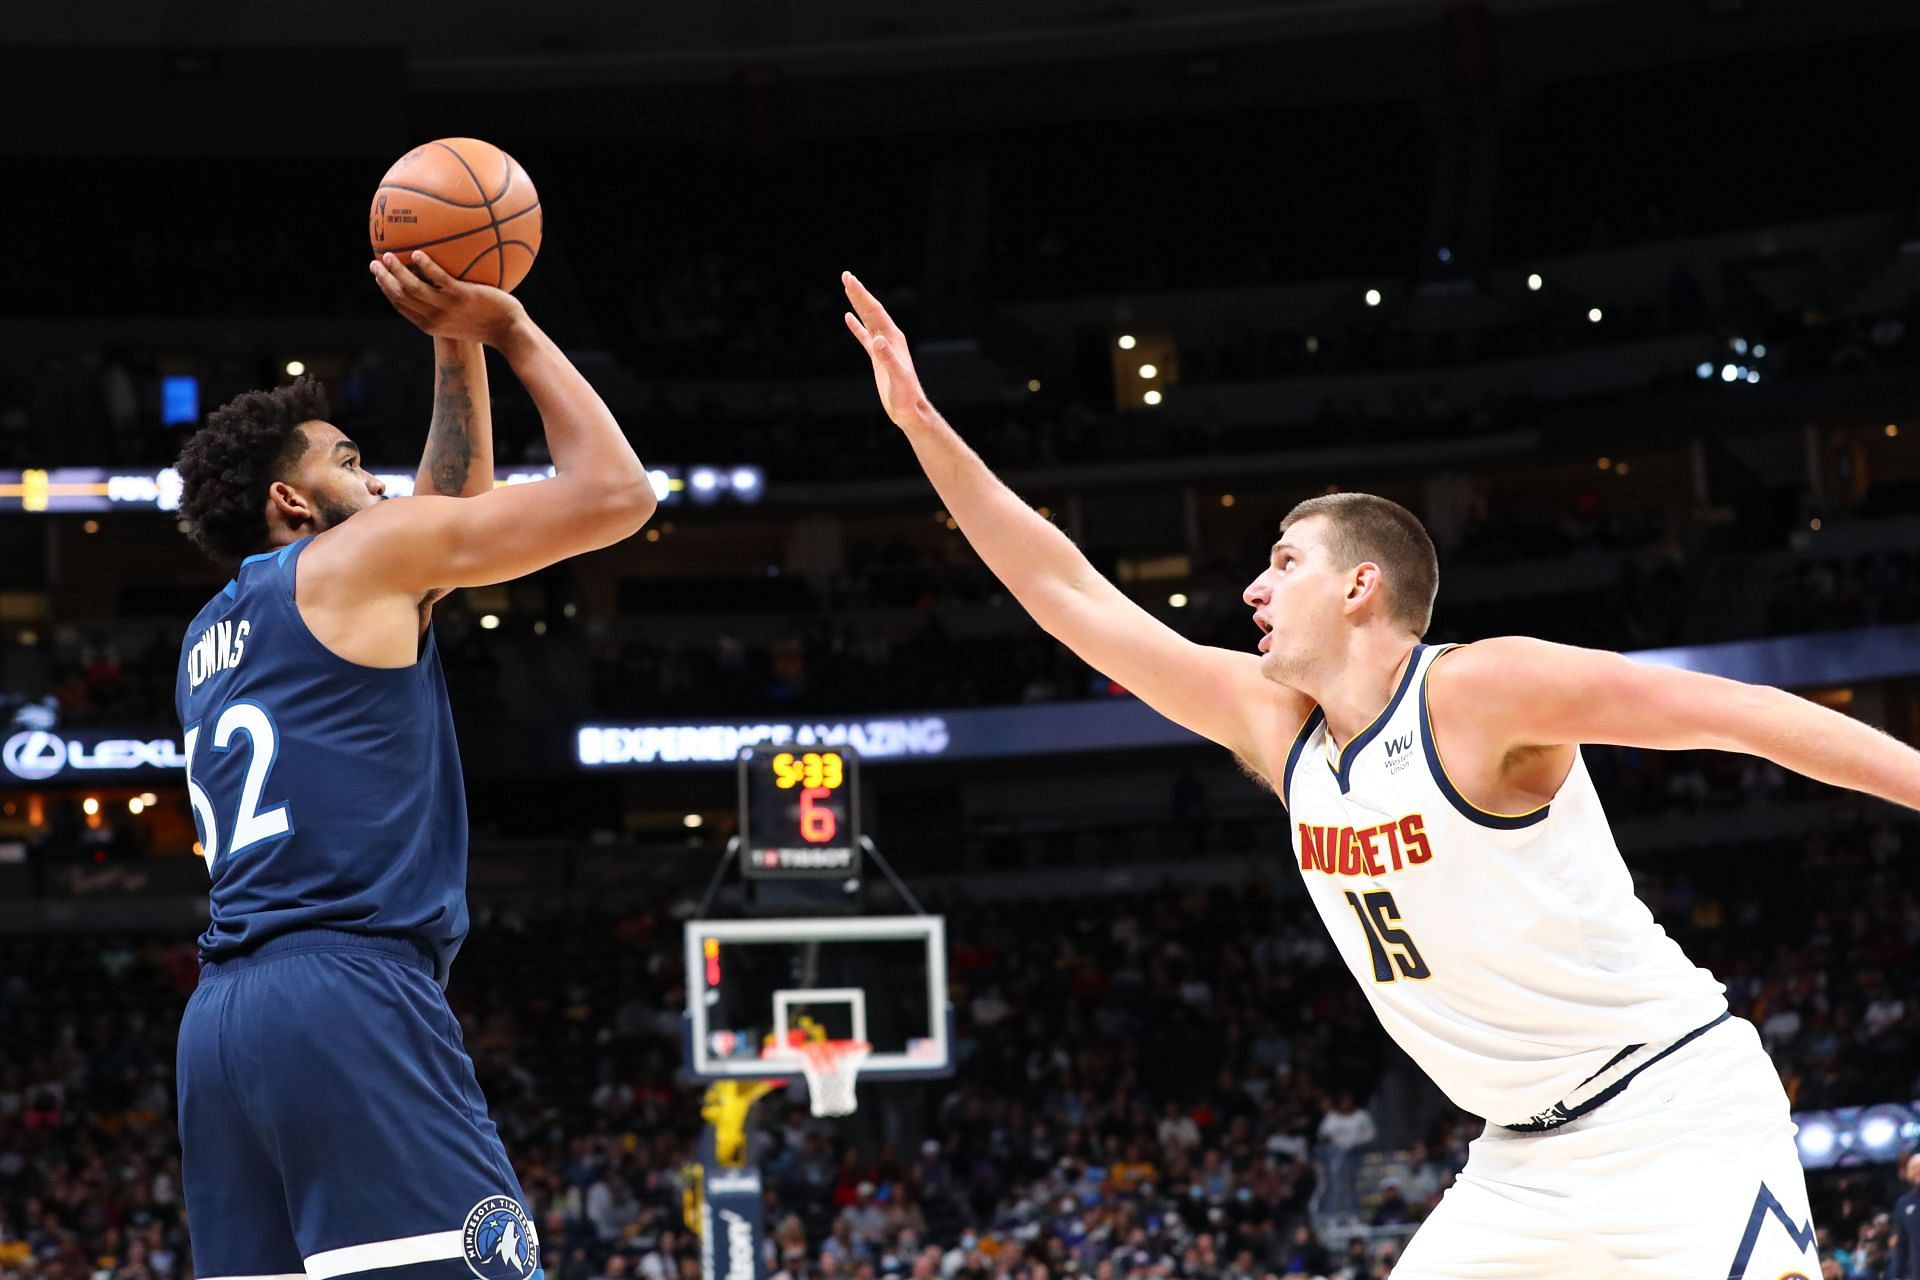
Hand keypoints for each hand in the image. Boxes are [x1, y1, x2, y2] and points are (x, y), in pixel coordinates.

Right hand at [370, 251, 526, 347]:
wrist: (509, 331)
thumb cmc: (489, 324)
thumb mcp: (462, 320)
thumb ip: (448, 306)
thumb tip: (442, 285)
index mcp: (430, 324)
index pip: (401, 306)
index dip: (386, 291)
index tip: (378, 276)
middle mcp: (434, 318)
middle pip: (399, 297)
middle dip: (383, 279)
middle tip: (374, 263)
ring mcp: (447, 307)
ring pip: (412, 288)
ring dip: (396, 271)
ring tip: (387, 255)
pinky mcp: (461, 296)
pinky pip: (438, 278)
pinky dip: (425, 266)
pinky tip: (418, 253)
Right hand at [843, 271, 935, 429]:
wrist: (910, 409)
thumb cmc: (905, 396)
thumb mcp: (897, 378)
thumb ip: (888, 359)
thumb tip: (877, 341)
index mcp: (893, 338)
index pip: (875, 311)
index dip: (862, 295)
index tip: (849, 280)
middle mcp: (889, 338)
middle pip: (871, 310)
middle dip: (859, 293)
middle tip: (845, 275)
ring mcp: (883, 347)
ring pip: (868, 319)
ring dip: (858, 303)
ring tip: (847, 287)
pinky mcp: (877, 357)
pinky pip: (864, 336)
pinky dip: (856, 325)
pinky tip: (848, 317)